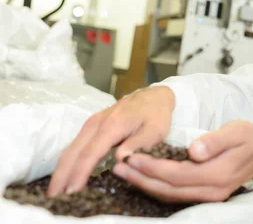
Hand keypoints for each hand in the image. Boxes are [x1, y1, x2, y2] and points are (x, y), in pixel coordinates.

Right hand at [47, 86, 175, 196]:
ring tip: (56, 191)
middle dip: (61, 176)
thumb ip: (138, 145)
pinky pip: (75, 145)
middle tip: (54, 198)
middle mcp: (96, 124)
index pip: (90, 154)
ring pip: (70, 149)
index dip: (79, 174)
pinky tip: (67, 175)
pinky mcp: (92, 126)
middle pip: (72, 152)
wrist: (155, 96)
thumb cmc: (156, 114)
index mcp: (111, 126)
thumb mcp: (155, 130)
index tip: (71, 192)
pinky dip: (68, 162)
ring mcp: (92, 124)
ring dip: (61, 170)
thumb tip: (120, 159)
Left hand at [112, 121, 252, 202]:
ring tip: (124, 172)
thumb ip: (215, 141)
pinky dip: (156, 187)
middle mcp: (211, 190)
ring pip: (170, 195)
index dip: (152, 167)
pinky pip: (175, 195)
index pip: (177, 174)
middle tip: (118, 166)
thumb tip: (194, 150)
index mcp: (218, 174)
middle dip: (141, 178)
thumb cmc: (250, 139)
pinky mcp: (204, 195)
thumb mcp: (237, 132)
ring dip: (145, 184)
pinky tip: (143, 178)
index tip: (133, 156)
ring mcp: (208, 196)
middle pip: (169, 189)